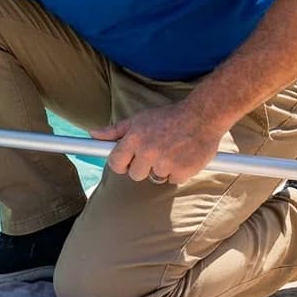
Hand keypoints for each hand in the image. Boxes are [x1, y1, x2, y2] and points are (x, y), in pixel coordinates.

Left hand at [89, 102, 225, 185]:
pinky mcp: (182, 171)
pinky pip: (173, 180)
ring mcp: (165, 163)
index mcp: (134, 138)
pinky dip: (177, 172)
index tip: (127, 162)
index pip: (115, 163)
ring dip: (161, 169)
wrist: (203, 116)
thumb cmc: (168, 117)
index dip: (121, 164)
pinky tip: (182, 157)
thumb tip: (93, 134)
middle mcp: (148, 152)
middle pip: (134, 175)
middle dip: (142, 167)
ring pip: (154, 178)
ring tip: (171, 151)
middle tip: (155, 153)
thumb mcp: (139, 119)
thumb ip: (115, 130)